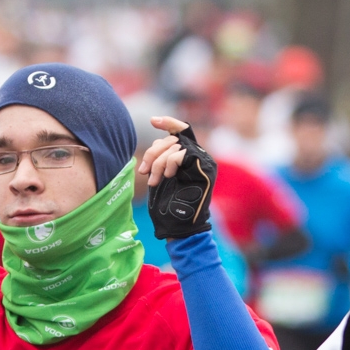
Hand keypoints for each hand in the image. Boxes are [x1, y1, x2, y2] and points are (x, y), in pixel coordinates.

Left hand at [141, 116, 214, 238]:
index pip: (181, 131)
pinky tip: (167, 177)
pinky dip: (169, 164)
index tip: (153, 121)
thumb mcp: (161, 176)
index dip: (168, 122)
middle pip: (172, 138)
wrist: (179, 228)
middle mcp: (199, 157)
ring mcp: (204, 161)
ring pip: (174, 146)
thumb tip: (159, 140)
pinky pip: (180, 154)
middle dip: (152, 153)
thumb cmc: (168, 207)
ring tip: (154, 181)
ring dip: (157, 163)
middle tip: (144, 172)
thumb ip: (163, 157)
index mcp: (190, 158)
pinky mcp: (205, 167)